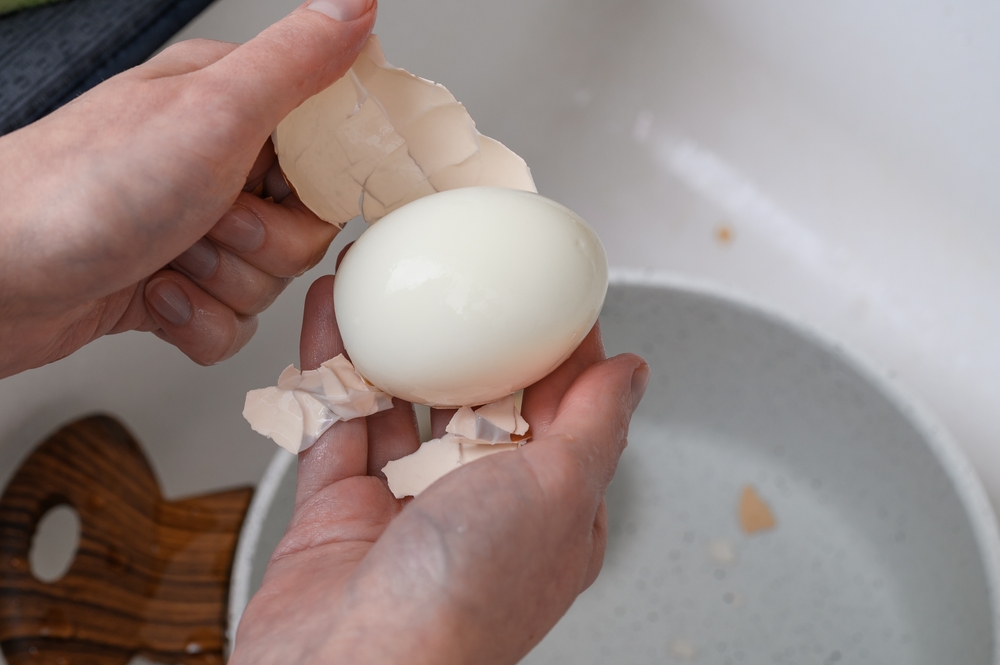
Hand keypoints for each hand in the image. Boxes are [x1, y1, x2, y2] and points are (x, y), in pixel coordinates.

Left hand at [0, 0, 376, 377]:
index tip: (281, 184)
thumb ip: (294, 62)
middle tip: (209, 218)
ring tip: (168, 256)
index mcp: (230, 108)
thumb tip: (356, 6)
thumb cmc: (82, 189)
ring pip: (271, 281)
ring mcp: (193, 229)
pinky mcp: (175, 285)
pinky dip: (197, 322)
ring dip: (222, 283)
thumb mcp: (210, 111)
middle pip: (305, 228)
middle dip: (262, 243)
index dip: (317, 180)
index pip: (326, 149)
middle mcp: (213, 166)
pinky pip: (233, 324)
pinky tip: (157, 295)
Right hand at [231, 275, 648, 664]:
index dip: (553, 343)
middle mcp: (477, 507)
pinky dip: (332, 362)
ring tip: (385, 276)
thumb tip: (634, 371)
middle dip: (468, 333)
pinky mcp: (338, 507)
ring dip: (392, 336)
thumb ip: (594, 426)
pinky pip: (337, 418)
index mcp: (546, 510)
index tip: (539, 285)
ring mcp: (404, 505)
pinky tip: (330, 310)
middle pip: (477, 397)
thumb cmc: (465, 600)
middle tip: (457, 272)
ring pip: (401, 400)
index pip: (560, 407)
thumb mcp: (557, 494)